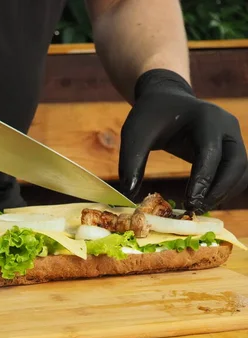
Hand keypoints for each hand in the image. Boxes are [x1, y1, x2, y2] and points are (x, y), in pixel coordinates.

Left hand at [119, 69, 246, 213]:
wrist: (166, 100)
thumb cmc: (150, 117)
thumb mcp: (134, 134)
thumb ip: (131, 161)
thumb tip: (129, 194)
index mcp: (205, 118)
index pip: (211, 152)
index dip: (203, 180)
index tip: (190, 203)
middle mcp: (227, 126)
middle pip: (236, 163)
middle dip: (218, 190)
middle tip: (194, 210)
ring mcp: (233, 137)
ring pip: (242, 171)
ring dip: (224, 193)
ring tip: (197, 208)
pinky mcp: (232, 149)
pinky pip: (238, 174)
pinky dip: (224, 190)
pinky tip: (203, 200)